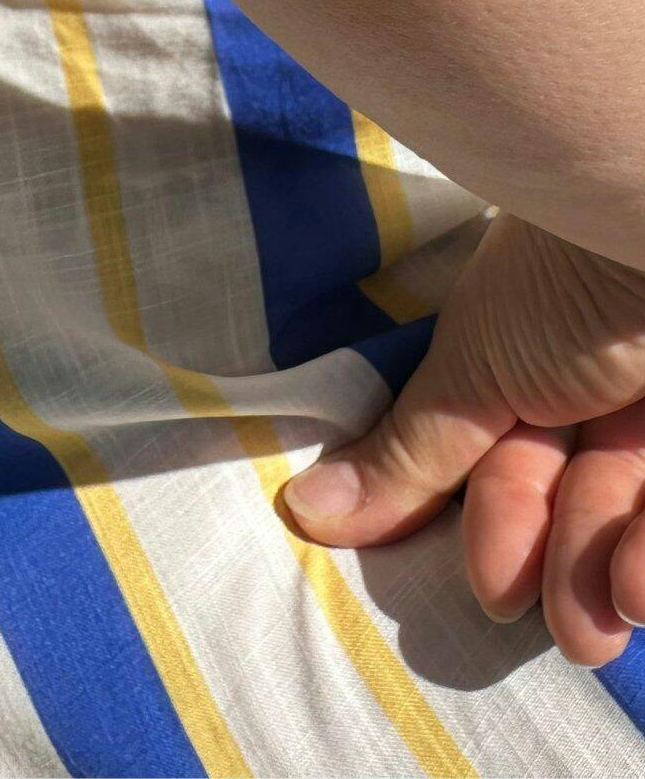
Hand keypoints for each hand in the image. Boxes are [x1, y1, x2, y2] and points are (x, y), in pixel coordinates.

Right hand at [280, 210, 644, 665]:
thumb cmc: (563, 279)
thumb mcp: (473, 368)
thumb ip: (406, 452)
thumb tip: (300, 510)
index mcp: (534, 343)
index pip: (517, 453)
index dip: (505, 522)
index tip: (496, 588)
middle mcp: (604, 365)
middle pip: (583, 487)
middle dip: (566, 564)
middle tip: (567, 630)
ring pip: (636, 497)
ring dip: (615, 568)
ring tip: (609, 618)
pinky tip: (638, 586)